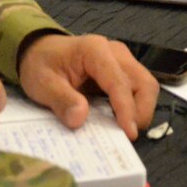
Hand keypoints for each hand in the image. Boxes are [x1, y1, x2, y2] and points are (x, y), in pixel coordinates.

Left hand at [17, 33, 157, 139]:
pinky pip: (137, 90)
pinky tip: (118, 122)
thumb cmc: (41, 65)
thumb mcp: (42, 83)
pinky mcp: (122, 71)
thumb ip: (61, 100)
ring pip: (146, 86)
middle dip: (141, 112)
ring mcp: (122, 61)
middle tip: (126, 135)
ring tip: (123, 130)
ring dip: (140, 110)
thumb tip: (80, 119)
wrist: (40, 51)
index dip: (126, 109)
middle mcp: (115, 53)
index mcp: (95, 50)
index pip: (119, 82)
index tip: (129, 134)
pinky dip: (134, 108)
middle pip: (144, 82)